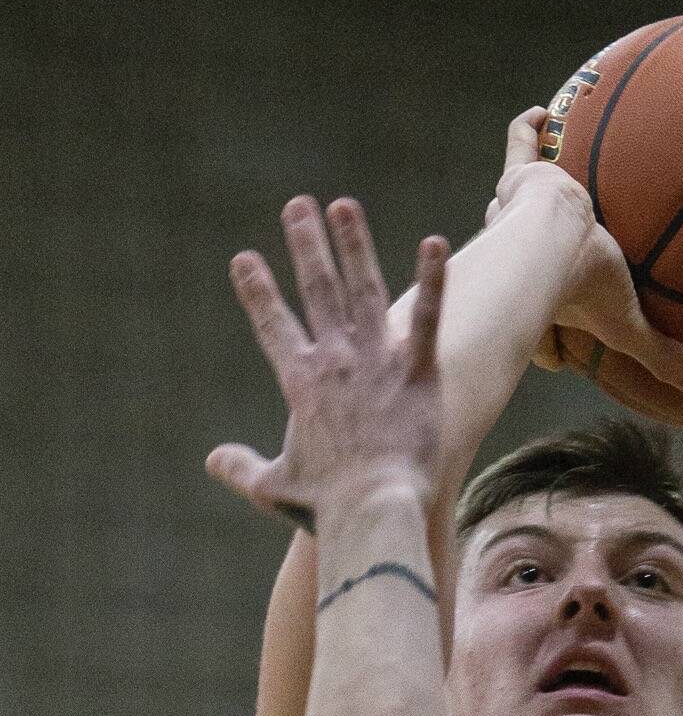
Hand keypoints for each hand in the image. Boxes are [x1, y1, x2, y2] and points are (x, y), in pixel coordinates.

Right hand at [206, 197, 448, 526]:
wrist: (374, 509)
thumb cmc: (326, 505)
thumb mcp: (273, 488)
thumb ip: (241, 468)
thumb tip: (214, 459)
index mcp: (300, 383)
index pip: (272, 324)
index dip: (257, 290)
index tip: (244, 258)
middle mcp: (336, 360)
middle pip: (318, 290)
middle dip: (306, 245)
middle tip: (298, 206)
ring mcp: (378, 361)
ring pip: (364, 289)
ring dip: (354, 244)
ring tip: (344, 207)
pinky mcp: (418, 371)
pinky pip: (426, 318)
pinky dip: (432, 280)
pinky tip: (435, 242)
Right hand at [485, 107, 682, 399]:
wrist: (555, 238)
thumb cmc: (584, 287)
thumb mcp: (627, 327)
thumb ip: (662, 356)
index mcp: (539, 304)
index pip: (537, 337)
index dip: (550, 350)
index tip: (563, 356)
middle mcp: (517, 260)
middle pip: (520, 269)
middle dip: (529, 270)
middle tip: (556, 262)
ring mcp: (513, 217)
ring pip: (513, 213)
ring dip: (524, 204)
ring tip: (546, 188)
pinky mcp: (520, 178)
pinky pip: (519, 145)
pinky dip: (528, 129)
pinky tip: (542, 113)